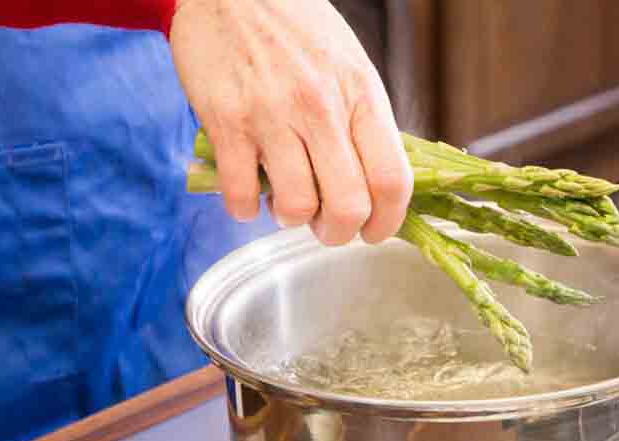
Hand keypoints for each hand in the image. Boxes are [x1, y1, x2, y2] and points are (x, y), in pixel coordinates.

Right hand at [169, 0, 412, 244]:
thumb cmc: (297, 28)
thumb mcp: (350, 66)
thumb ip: (364, 121)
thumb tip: (378, 183)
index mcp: (362, 95)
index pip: (392, 180)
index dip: (388, 222)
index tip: (374, 233)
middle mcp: (322, 108)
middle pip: (348, 205)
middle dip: (339, 234)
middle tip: (328, 228)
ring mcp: (272, 116)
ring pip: (296, 207)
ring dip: (292, 219)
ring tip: (286, 202)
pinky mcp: (226, 122)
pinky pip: (240, 194)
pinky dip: (245, 209)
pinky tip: (249, 192)